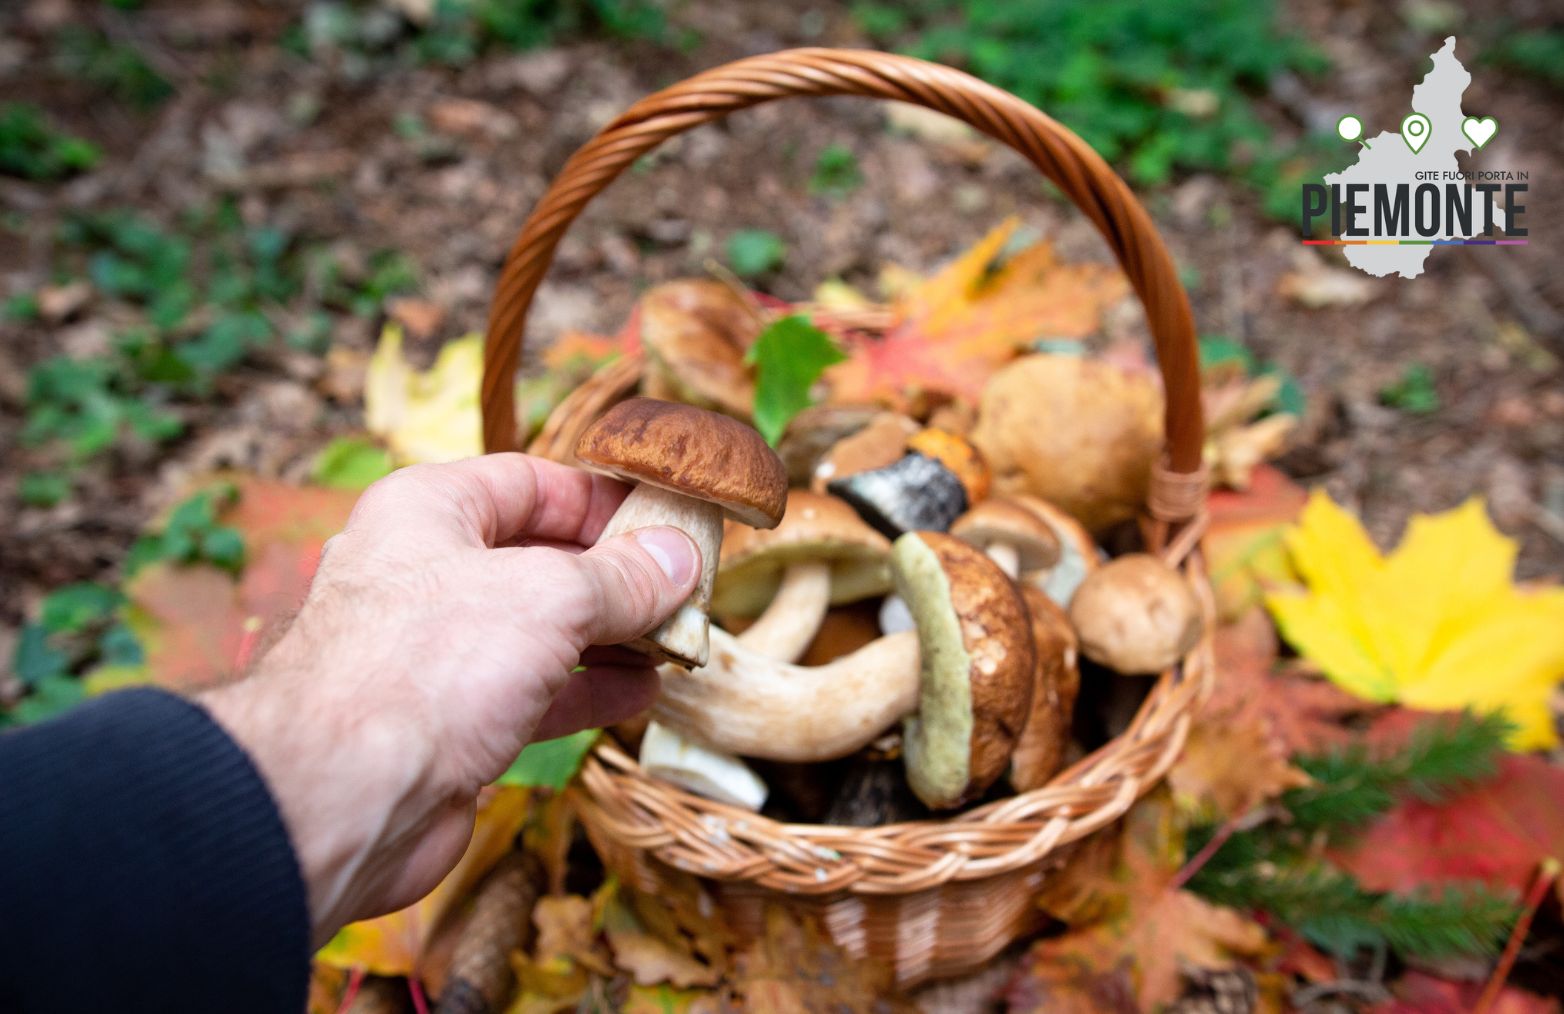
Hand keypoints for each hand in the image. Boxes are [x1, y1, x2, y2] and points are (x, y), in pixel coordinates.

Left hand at [200, 454, 698, 944]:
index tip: (665, 520)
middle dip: (617, 577)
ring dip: (612, 637)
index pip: (529, 481)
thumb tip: (680, 558)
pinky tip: (640, 693)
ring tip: (677, 644)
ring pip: (541, 630)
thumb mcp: (549, 598)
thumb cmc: (423, 666)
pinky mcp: (449, 720)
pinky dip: (588, 689)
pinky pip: (532, 690)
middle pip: (540, 558)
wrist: (341, 796)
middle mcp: (425, 572)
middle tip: (685, 590)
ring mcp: (436, 651)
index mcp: (428, 511)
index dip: (600, 499)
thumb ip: (622, 578)